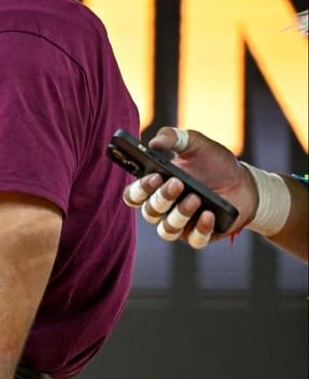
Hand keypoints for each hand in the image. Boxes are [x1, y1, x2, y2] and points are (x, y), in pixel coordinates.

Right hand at [122, 126, 256, 247]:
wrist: (244, 182)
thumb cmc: (214, 164)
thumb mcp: (196, 144)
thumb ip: (173, 138)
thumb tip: (154, 143)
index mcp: (155, 188)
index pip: (134, 195)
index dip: (140, 189)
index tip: (153, 177)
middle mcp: (163, 210)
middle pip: (150, 212)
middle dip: (162, 198)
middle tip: (177, 183)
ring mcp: (181, 224)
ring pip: (168, 229)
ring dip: (179, 214)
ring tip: (196, 198)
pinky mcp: (200, 235)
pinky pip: (194, 240)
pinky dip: (200, 229)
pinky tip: (208, 215)